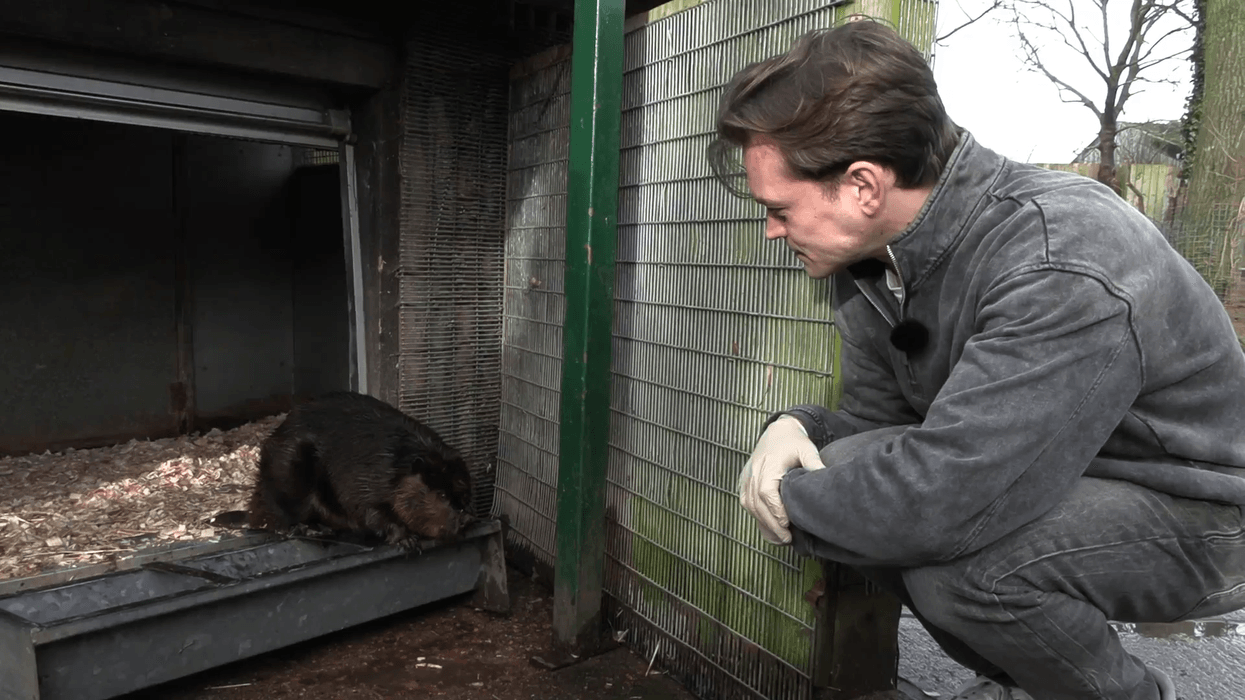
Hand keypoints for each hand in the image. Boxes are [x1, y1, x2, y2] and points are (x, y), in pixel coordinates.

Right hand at [738, 415, 826, 543]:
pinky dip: (758, 518)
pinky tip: (770, 530)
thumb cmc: (793, 442)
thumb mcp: (807, 449)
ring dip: (764, 524)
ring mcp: (747, 479)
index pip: (766, 492)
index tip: (787, 524)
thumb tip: (826, 479)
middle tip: (787, 539)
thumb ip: (814, 464)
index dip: (775, 510)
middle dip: (771, 524)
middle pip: (757, 504)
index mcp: (768, 465)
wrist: (777, 432)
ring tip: (780, 539)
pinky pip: (747, 504)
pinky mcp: (745, 483)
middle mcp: (753, 473)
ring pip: (751, 507)